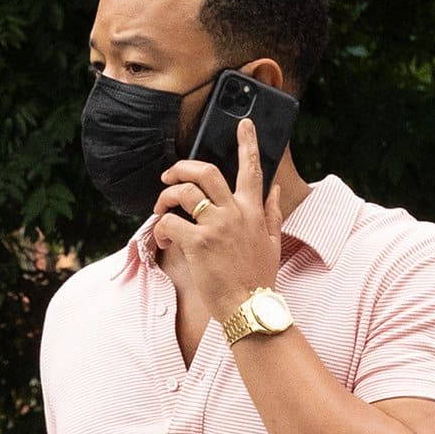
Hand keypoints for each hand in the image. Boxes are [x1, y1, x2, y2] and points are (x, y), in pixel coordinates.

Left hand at [153, 118, 282, 320]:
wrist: (251, 309)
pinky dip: (160, 228)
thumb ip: (272, 213)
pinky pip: (170, 224)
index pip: (251, 169)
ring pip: (184, 193)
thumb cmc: (259, 281)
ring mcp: (216, 226)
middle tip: (169, 175)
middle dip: (182, 167)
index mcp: (253, 211)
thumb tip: (274, 190)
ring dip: (166, 197)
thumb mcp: (273, 244)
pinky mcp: (198, 243)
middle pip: (205, 172)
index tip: (243, 124)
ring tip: (160, 209)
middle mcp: (234, 213)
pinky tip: (162, 240)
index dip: (248, 143)